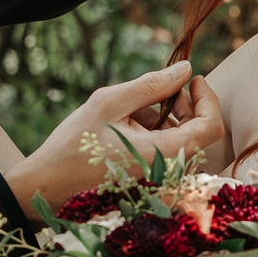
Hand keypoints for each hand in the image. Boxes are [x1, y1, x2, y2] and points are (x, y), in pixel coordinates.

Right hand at [5, 65, 225, 211]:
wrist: (46, 186)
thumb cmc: (73, 145)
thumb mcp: (109, 104)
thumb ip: (151, 86)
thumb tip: (185, 69)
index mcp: (162, 154)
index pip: (211, 126)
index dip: (207, 98)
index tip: (190, 80)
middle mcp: (167, 172)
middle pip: (199, 133)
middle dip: (185, 105)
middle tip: (159, 88)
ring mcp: (159, 181)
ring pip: (182, 142)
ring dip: (167, 119)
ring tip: (132, 109)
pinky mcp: (149, 183)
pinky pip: (167, 154)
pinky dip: (155, 134)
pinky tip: (126, 126)